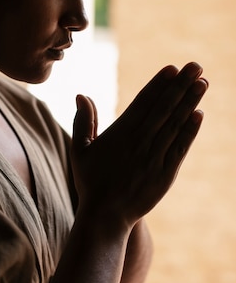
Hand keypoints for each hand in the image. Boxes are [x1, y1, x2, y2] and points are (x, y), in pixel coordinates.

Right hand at [71, 62, 207, 226]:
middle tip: (196, 66)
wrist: (105, 217)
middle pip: (163, 108)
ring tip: (203, 82)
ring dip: (190, 102)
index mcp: (120, 133)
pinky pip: (180, 148)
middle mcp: (139, 142)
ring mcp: (154, 158)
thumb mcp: (80, 150)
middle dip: (180, 85)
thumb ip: (83, 121)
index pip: (143, 102)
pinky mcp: (165, 174)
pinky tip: (199, 115)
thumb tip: (81, 95)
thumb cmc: (91, 182)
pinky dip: (190, 131)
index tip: (173, 68)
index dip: (159, 84)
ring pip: (175, 124)